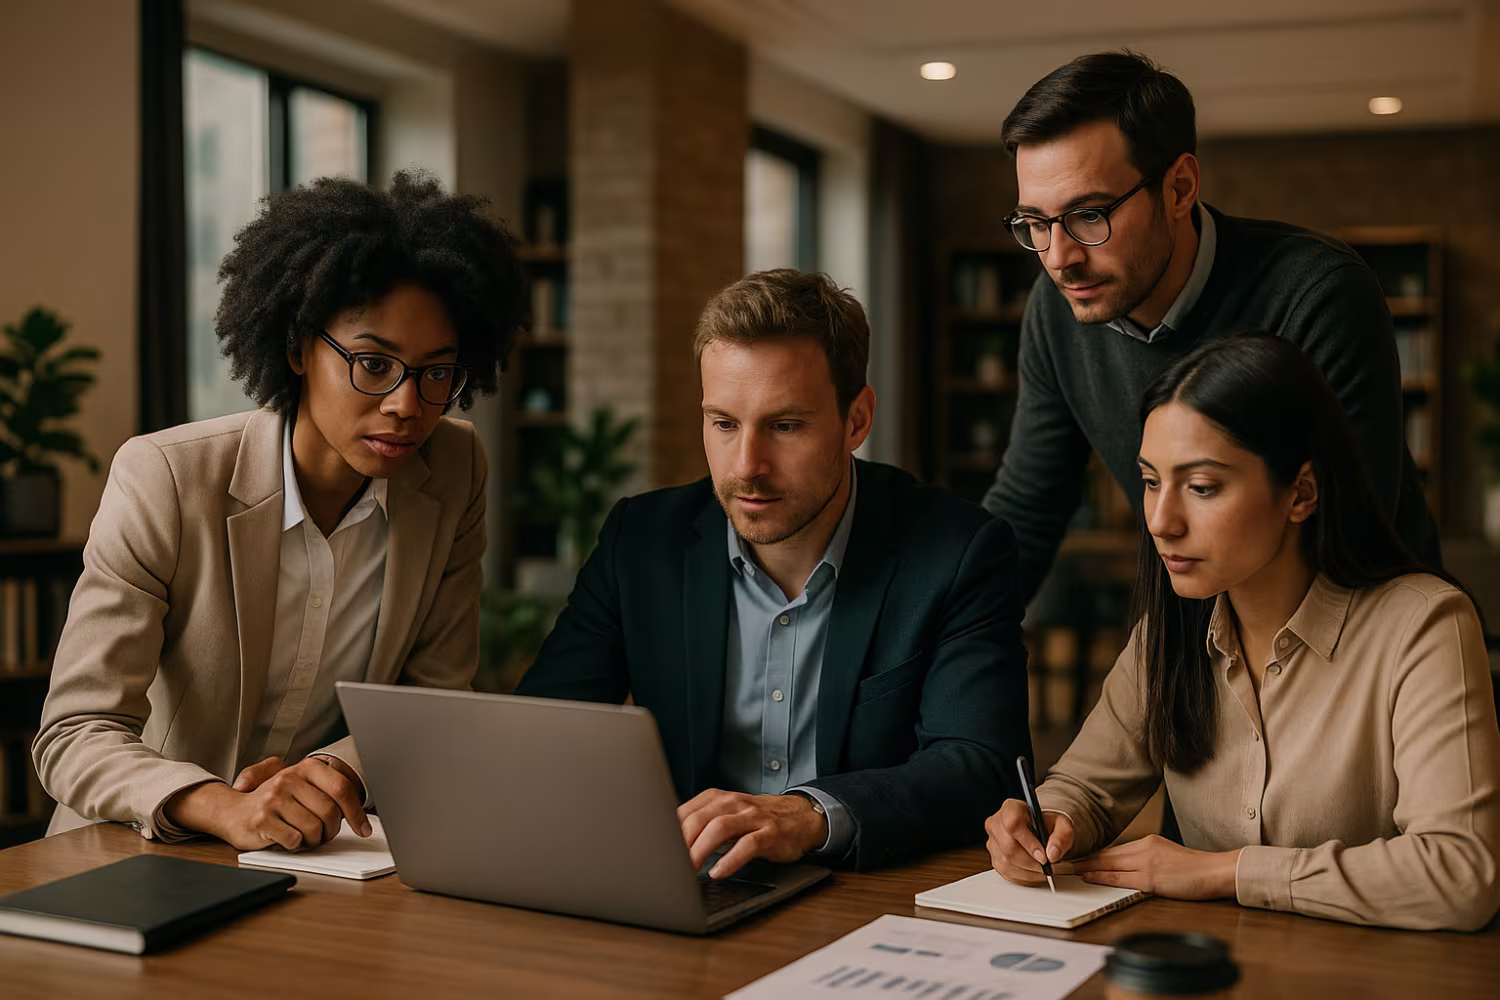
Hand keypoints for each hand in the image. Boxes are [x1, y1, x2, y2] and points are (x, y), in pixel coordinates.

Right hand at [164, 756, 369, 850]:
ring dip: (314, 840)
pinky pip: (295, 840)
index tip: (363, 830)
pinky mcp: (262, 819)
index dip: (356, 813)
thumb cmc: (275, 801)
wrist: (233, 811)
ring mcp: (274, 798)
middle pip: (330, 812)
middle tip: (324, 834)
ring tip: (304, 835)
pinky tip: (288, 838)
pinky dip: (296, 845)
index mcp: (306, 767)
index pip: (342, 788)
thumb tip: (359, 811)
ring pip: (314, 829)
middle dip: (331, 831)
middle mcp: (289, 778)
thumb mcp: (303, 785)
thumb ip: (329, 789)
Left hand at [677, 789, 827, 879]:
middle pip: (699, 819)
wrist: (800, 816)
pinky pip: (748, 845)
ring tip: (689, 870)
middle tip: (669, 866)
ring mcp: (753, 817)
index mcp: (718, 798)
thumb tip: (668, 845)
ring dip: (701, 850)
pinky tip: (719, 872)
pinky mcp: (770, 834)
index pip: (685, 812)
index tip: (657, 853)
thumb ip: (701, 825)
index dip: (669, 833)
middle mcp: (734, 803)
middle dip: (681, 843)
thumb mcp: (727, 816)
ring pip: (720, 828)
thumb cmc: (756, 820)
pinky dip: (731, 859)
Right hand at [985, 798, 1074, 885]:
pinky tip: (1035, 871)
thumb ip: (1061, 837)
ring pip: (1008, 863)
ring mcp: (993, 843)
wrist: (1042, 833)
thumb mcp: (1062, 825)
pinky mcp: (995, 859)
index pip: (1012, 824)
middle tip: (1049, 865)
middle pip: (1009, 847)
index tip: (1044, 856)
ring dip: (1030, 871)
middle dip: (1032, 861)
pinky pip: (1008, 873)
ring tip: (1045, 868)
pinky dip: (1025, 877)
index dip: (1028, 843)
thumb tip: (1052, 854)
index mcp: (1011, 808)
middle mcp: (996, 824)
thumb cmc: (1048, 826)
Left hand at [1058, 835, 1239, 899]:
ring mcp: (1147, 863)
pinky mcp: (1152, 878)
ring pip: (1109, 864)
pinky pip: (1121, 878)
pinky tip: (1089, 878)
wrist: (1216, 871)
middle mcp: (1144, 848)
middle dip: (1082, 860)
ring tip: (1067, 870)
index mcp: (1147, 842)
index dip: (1092, 855)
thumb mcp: (1165, 855)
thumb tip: (1122, 867)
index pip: (1113, 850)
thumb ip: (1144, 858)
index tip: (1075, 858)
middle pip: (1106, 855)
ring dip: (1086, 868)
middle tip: (1061, 863)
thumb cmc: (1194, 868)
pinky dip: (1102, 877)